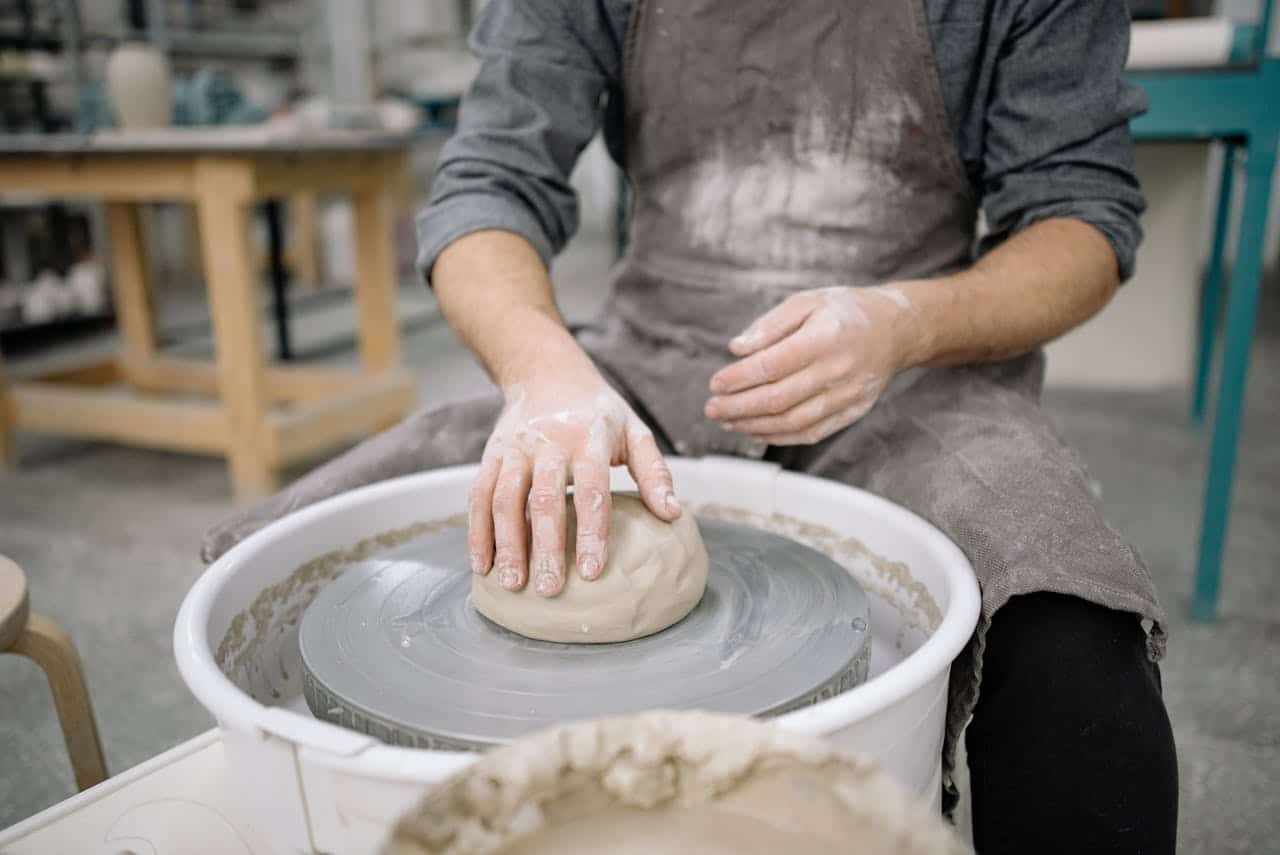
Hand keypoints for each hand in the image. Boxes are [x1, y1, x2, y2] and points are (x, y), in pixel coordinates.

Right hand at [469, 370, 680, 596]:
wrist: (547, 372)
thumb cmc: (598, 412)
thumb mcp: (634, 431)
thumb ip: (654, 472)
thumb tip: (672, 514)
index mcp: (589, 437)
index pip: (591, 487)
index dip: (591, 530)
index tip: (591, 570)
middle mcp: (548, 441)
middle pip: (544, 498)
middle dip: (545, 546)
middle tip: (550, 589)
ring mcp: (514, 447)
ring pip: (505, 499)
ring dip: (506, 544)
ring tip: (513, 584)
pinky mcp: (491, 454)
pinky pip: (479, 495)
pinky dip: (477, 531)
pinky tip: (482, 564)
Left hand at [704, 285, 916, 444]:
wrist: (895, 329)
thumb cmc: (845, 311)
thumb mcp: (807, 301)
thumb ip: (769, 325)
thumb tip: (736, 349)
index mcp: (825, 338)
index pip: (772, 365)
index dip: (739, 378)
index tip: (715, 383)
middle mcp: (838, 370)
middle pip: (779, 398)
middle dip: (738, 407)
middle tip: (711, 408)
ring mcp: (848, 395)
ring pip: (793, 421)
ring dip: (754, 425)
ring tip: (727, 421)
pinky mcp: (853, 412)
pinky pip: (812, 432)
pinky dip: (780, 436)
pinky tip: (756, 431)